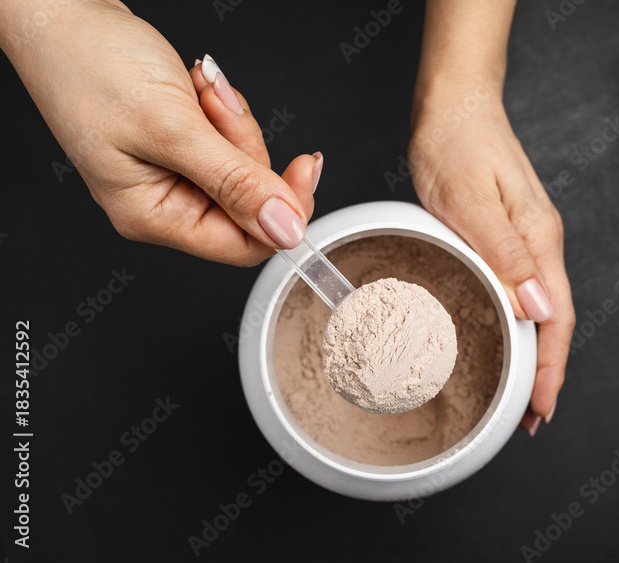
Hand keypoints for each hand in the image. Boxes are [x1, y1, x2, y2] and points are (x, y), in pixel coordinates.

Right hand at [1, 0, 318, 264]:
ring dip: (233, 121)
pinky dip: (222, 110)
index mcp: (153, 216)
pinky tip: (196, 86)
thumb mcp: (172, 129)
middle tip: (220, 106)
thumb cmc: (90, 66)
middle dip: (246, 145)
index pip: (244, 245)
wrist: (61, 14)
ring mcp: (172, 174)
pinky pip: (226, 139)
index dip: (281, 211)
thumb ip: (235, 183)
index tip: (304, 168)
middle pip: (249, 201)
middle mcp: (163, 203)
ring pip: (242, 166)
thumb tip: (286, 228)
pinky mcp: (179, 146)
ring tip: (201, 88)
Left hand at [408, 76, 574, 434]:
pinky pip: (521, 291)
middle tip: (529, 419)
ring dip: (535, 354)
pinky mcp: (509, 234)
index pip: (557, 319)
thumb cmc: (456, 144)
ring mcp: (527, 239)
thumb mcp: (472, 201)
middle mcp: (541, 243)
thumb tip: (541, 310)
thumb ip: (505, 256)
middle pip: (555, 321)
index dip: (552, 369)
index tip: (541, 410)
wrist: (454, 103)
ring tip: (520, 393)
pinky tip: (505, 337)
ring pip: (539, 309)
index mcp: (538, 240)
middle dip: (547, 373)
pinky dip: (518, 325)